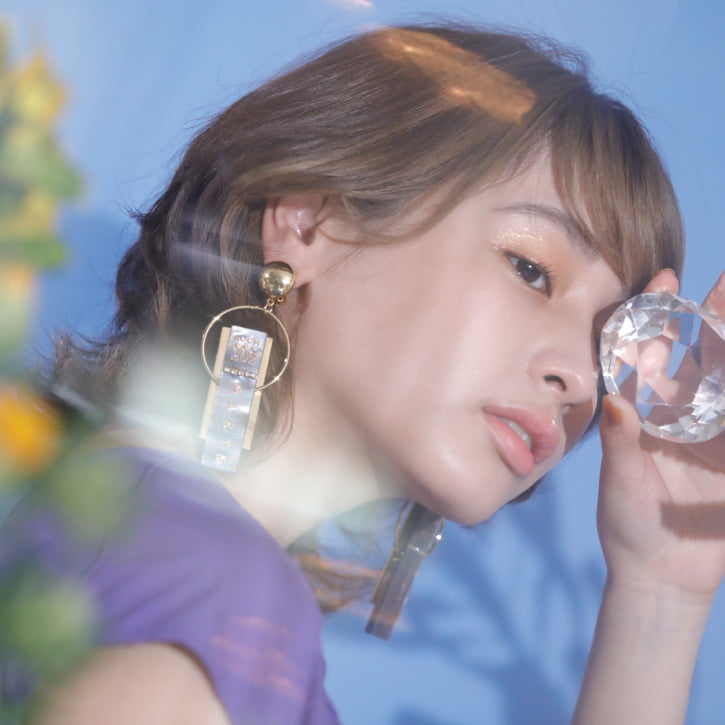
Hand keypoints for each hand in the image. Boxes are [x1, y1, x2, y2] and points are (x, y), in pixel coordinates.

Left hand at [597, 269, 724, 603]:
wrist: (664, 575)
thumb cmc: (628, 527)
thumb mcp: (621, 484)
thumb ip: (620, 444)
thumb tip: (614, 402)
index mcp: (641, 412)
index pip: (648, 354)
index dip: (655, 316)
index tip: (663, 277)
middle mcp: (677, 414)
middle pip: (698, 356)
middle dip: (710, 317)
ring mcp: (711, 433)